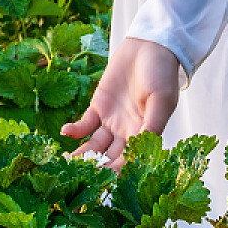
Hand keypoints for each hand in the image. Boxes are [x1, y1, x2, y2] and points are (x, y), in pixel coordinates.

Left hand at [60, 36, 180, 169]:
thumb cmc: (162, 73)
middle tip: (79, 177)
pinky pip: (85, 124)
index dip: (118, 172)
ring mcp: (112, 121)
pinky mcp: (99, 106)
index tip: (103, 182)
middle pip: (109, 157)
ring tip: (67, 162)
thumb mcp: (161, 100)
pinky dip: (76, 130)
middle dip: (96, 168)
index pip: (130, 161)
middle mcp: (127, 133)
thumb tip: (143, 149)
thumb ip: (152, 125)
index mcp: (145, 135)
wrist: (150, 46)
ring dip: (82, 155)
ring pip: (94, 145)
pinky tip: (66, 131)